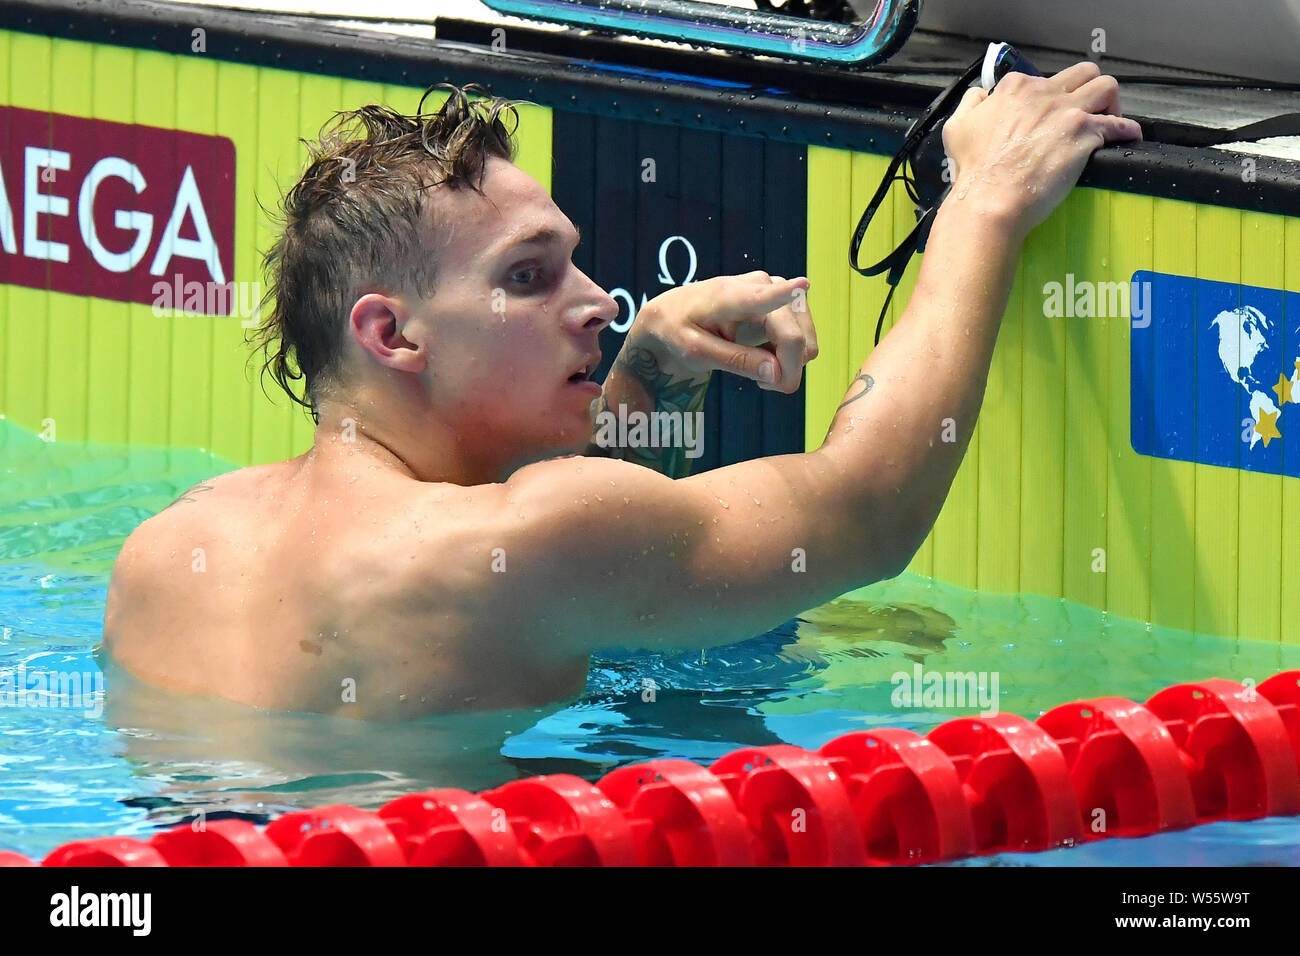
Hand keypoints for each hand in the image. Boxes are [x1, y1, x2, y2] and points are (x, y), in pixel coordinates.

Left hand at [632, 271, 816, 392]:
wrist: (675, 312)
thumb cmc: (680, 330)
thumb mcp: (696, 353)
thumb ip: (736, 361)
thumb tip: (777, 373)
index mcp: (730, 296)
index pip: (763, 296)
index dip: (786, 294)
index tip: (802, 285)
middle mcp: (762, 284)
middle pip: (794, 337)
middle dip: (785, 370)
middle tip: (760, 384)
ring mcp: (778, 290)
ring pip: (805, 339)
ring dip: (789, 363)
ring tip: (757, 367)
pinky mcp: (787, 300)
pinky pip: (803, 337)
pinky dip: (790, 355)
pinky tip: (765, 356)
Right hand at [941, 61, 1142, 237]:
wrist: (989, 201)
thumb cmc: (972, 171)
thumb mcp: (956, 129)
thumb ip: (970, 104)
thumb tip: (981, 96)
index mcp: (1015, 89)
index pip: (1044, 78)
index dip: (1051, 97)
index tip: (1050, 116)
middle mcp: (1043, 93)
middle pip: (1084, 74)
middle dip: (1089, 91)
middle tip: (1087, 114)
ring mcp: (1066, 112)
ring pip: (1107, 87)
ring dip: (1111, 104)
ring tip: (1108, 123)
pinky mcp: (1084, 135)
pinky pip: (1119, 125)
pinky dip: (1127, 131)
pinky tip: (1129, 138)